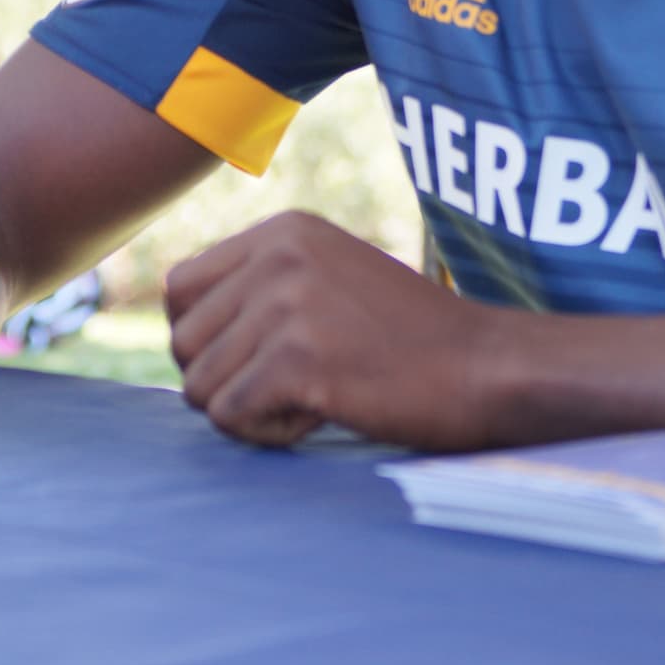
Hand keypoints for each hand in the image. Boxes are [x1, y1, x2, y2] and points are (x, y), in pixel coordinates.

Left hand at [165, 210, 499, 448]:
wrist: (485, 367)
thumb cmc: (409, 338)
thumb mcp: (329, 276)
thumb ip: (262, 284)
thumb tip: (179, 326)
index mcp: (283, 230)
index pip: (181, 287)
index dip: (203, 337)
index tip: (253, 358)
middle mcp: (278, 255)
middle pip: (183, 342)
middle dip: (222, 380)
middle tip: (287, 387)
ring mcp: (287, 304)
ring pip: (200, 387)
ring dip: (248, 411)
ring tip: (311, 398)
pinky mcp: (298, 359)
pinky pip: (231, 418)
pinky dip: (269, 434)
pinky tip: (321, 415)